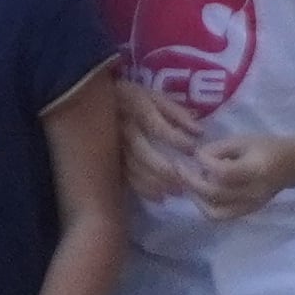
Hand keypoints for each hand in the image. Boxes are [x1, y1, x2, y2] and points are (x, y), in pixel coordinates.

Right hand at [115, 79, 200, 203]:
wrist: (95, 103)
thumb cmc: (134, 100)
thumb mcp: (155, 97)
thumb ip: (177, 113)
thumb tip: (199, 131)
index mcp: (136, 107)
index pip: (155, 125)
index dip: (174, 138)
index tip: (193, 149)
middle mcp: (123, 127)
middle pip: (141, 151)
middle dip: (164, 168)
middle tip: (184, 180)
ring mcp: (114, 144)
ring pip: (133, 167)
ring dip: (155, 182)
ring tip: (177, 191)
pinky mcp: (111, 159)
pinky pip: (125, 177)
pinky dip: (143, 189)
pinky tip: (160, 197)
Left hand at [189, 132, 293, 221]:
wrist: (290, 166)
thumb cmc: (266, 147)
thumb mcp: (243, 140)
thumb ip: (219, 149)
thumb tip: (196, 158)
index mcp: (255, 170)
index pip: (224, 173)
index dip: (206, 163)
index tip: (197, 153)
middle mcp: (252, 193)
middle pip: (215, 194)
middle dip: (192, 181)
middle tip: (180, 168)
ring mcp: (249, 207)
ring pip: (214, 212)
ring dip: (196, 197)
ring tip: (189, 182)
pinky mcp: (245, 213)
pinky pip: (220, 216)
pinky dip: (205, 206)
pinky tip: (199, 193)